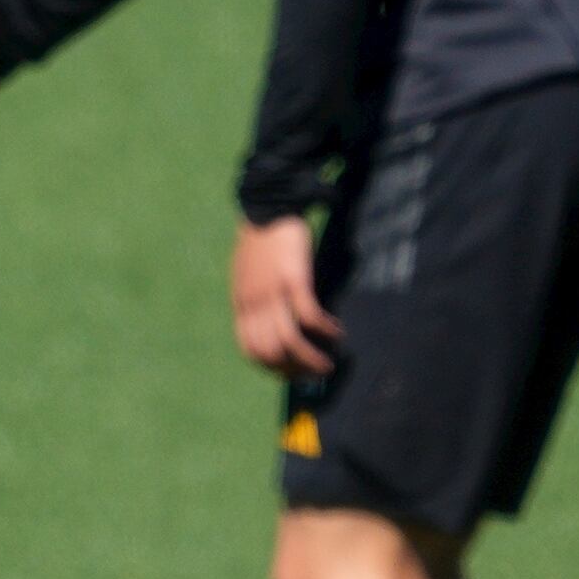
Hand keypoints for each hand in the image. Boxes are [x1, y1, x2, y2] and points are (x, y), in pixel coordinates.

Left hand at [229, 216, 337, 375]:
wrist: (267, 205)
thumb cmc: (262, 238)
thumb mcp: (249, 273)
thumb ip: (257, 297)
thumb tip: (272, 318)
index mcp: (242, 303)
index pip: (252, 350)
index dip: (272, 367)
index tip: (292, 373)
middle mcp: (254, 303)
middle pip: (271, 352)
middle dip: (295, 370)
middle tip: (315, 373)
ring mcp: (272, 292)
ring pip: (290, 341)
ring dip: (311, 359)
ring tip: (328, 365)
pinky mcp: (293, 278)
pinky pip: (309, 316)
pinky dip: (324, 330)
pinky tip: (336, 332)